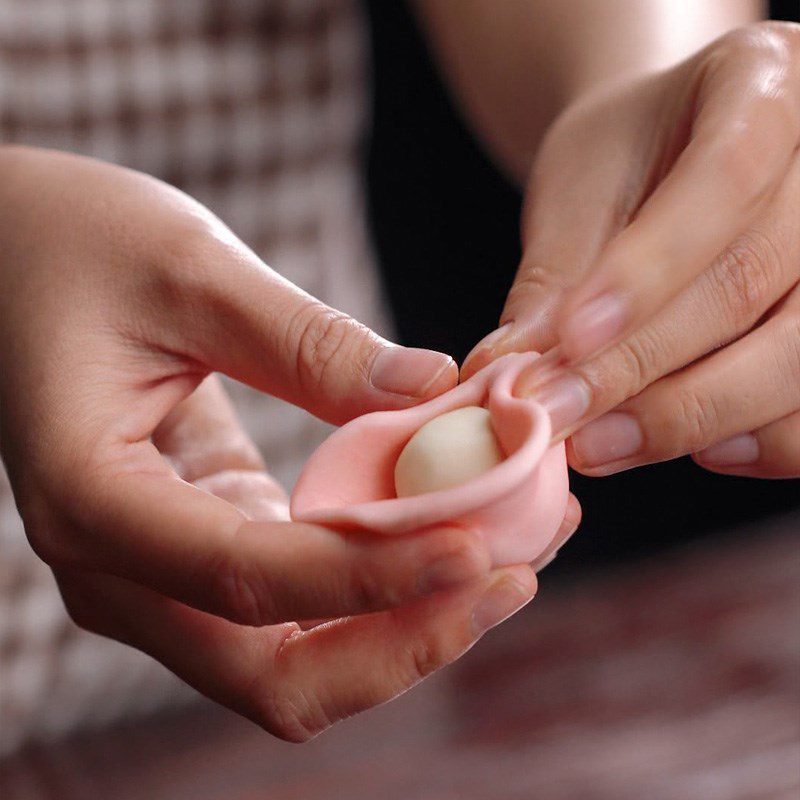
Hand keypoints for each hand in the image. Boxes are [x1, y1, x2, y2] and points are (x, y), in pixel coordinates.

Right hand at [0, 146, 551, 739]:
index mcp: (93, 500)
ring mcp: (160, 570)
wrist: (18, 254)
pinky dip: (380, 587)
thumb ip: (307, 343)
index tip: (481, 546)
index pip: (247, 580)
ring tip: (514, 556)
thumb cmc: (77, 244)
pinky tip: (453, 531)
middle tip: (512, 576)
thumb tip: (434, 393)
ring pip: (295, 658)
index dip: (372, 578)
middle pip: (274, 671)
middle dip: (401, 640)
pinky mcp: (203, 543)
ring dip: (405, 624)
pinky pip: (301, 604)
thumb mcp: (192, 270)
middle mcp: (119, 565)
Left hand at [463, 22, 799, 478]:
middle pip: (755, 281)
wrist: (674, 160)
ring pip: (796, 357)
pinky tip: (689, 449)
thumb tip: (509, 369)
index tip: (566, 342)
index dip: (644, 274)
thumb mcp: (579, 192)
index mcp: (764, 85)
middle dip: (642, 368)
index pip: (723, 180)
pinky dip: (755, 443)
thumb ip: (555, 279)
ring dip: (689, 418)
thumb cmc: (625, 163)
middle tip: (559, 418)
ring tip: (599, 444)